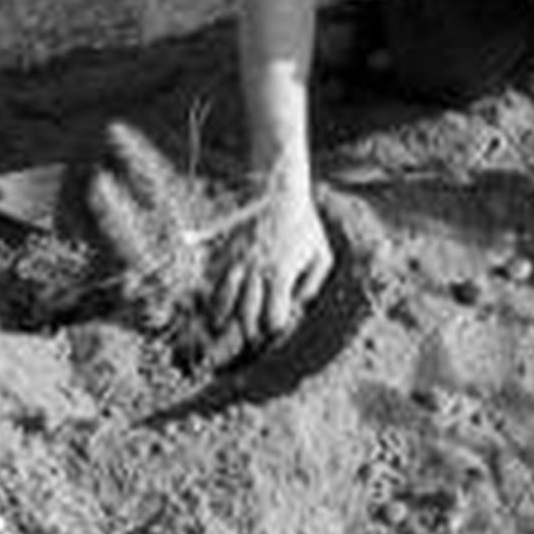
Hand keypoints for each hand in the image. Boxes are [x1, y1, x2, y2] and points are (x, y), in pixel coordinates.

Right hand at [212, 180, 333, 347]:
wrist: (281, 192)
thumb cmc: (306, 226)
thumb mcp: (323, 255)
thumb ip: (313, 285)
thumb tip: (299, 305)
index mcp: (281, 273)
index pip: (273, 318)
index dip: (274, 333)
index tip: (274, 336)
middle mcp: (257, 269)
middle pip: (246, 314)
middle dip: (248, 333)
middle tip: (250, 341)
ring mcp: (238, 258)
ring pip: (222, 297)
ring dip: (220, 317)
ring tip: (218, 329)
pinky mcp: (227, 247)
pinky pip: (212, 275)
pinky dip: (210, 290)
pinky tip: (211, 300)